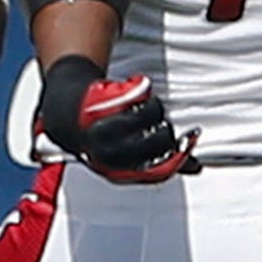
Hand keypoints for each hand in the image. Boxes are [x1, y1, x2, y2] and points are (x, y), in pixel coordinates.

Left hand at [38, 56, 197, 182]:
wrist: (66, 111)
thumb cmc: (101, 136)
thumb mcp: (128, 153)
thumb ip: (159, 159)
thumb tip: (195, 167)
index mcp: (116, 171)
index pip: (156, 170)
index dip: (179, 156)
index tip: (190, 138)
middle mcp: (106, 154)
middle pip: (153, 143)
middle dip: (164, 131)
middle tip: (161, 122)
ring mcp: (98, 129)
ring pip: (142, 118)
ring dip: (151, 109)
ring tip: (146, 106)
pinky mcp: (95, 104)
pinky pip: (129, 96)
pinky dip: (138, 90)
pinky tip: (134, 90)